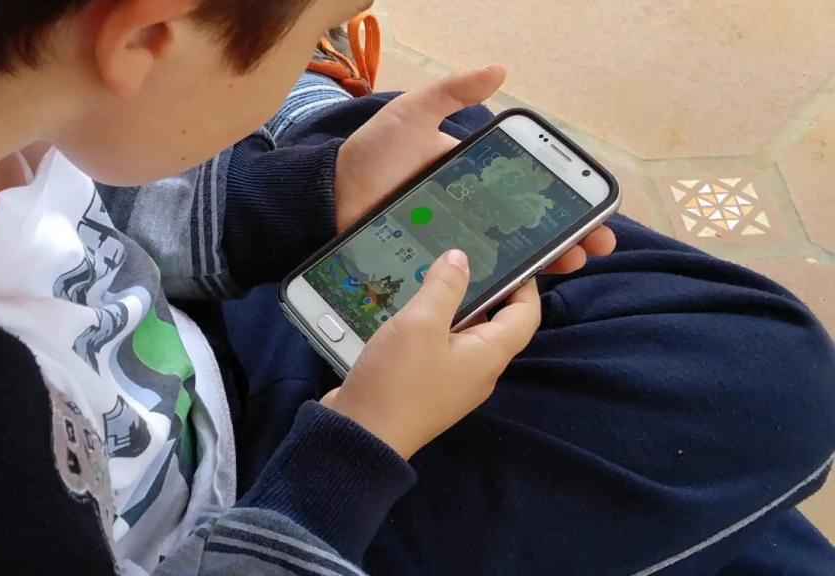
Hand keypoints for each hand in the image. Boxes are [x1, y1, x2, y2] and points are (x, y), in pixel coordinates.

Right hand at [322, 249, 539, 458]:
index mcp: (489, 356)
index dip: (524, 283)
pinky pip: (438, 349)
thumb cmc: (397, 380)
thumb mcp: (420, 323)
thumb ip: (444, 286)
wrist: (361, 436)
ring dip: (451, 307)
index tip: (508, 255)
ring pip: (462, 335)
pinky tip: (408, 311)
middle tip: (462, 257)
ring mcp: (452, 382)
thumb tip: (461, 258)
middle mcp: (478, 371)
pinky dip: (431, 327)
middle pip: (494, 323)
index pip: (525, 314)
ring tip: (431, 276)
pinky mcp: (426, 387)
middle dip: (483, 289)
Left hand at [334, 65, 615, 273]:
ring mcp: (455, 240)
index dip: (562, 196)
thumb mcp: (412, 114)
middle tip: (593, 244)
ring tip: (569, 261)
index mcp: (472, 176)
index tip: (593, 205)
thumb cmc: (371, 155)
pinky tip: (523, 285)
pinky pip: (474, 276)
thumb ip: (451, 92)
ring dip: (544, 258)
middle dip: (567, 233)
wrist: (328, 201)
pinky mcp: (436, 267)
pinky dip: (501, 281)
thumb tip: (499, 70)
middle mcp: (470, 210)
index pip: (527, 187)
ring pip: (510, 252)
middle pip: (529, 224)